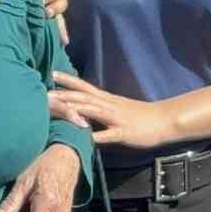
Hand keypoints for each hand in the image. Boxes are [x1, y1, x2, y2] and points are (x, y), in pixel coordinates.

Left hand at [52, 72, 179, 147]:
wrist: (166, 120)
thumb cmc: (139, 116)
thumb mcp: (116, 108)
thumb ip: (98, 108)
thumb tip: (80, 109)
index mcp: (107, 100)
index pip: (84, 87)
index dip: (68, 80)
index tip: (51, 73)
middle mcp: (109, 105)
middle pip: (84, 97)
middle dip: (63, 95)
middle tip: (44, 93)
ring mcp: (117, 118)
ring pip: (94, 111)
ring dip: (75, 109)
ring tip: (58, 109)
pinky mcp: (125, 132)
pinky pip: (110, 134)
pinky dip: (97, 136)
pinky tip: (85, 138)